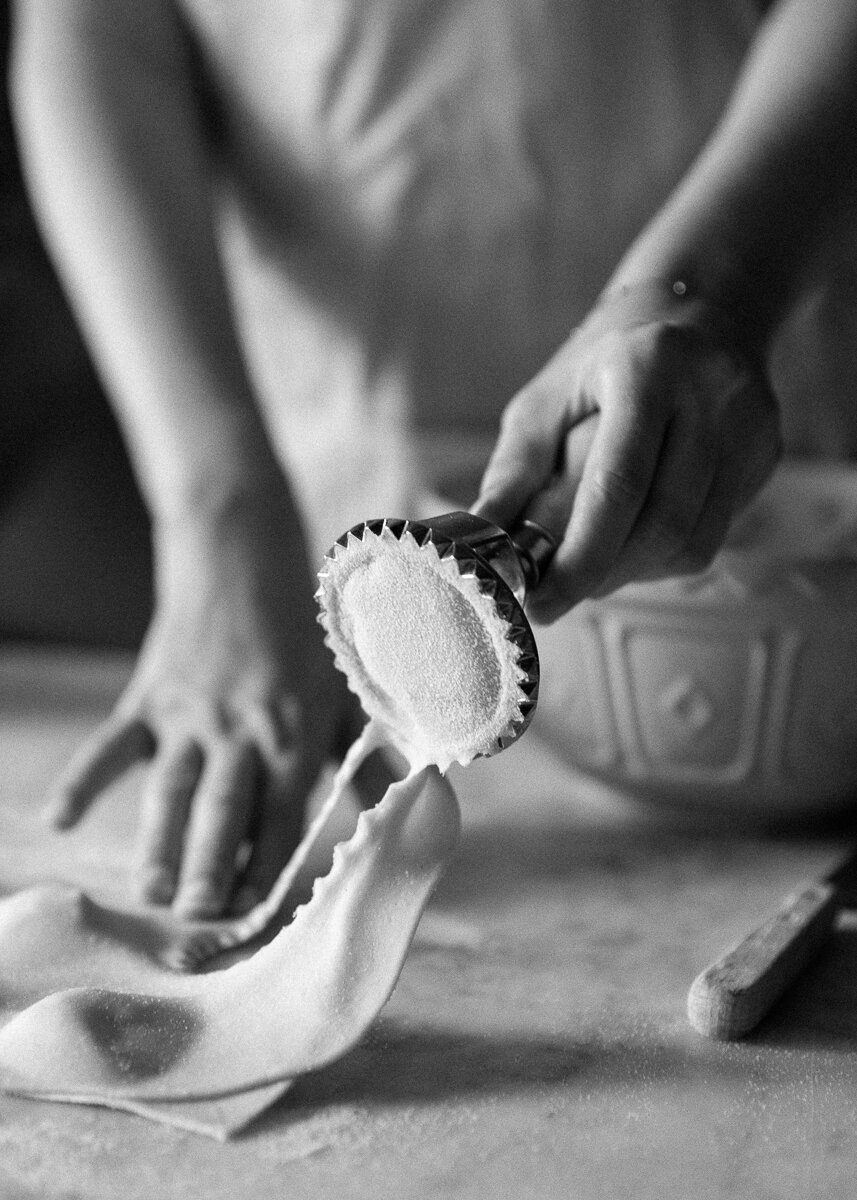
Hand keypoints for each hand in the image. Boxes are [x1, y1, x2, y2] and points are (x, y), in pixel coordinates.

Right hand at [44, 495, 364, 917]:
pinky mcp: (147, 697)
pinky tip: (58, 820)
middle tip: (200, 915)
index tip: (258, 909)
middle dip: (214, 862)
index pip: (283, 811)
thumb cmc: (303, 638)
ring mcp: (190, 715)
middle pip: (226, 806)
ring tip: (152, 892)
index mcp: (294, 735)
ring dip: (160, 840)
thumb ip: (367, 758)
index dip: (272, 861)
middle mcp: (242, 730)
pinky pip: (110, 744)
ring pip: (172, 788)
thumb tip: (412, 806)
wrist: (243, 561)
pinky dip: (83, 780)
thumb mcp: (344, 693)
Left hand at [474, 285, 781, 622]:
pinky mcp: (766, 454)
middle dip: (604, 575)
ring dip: (633, 572)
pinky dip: (662, 555)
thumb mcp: (545, 400)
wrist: (698, 312)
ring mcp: (749, 426)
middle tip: (558, 595)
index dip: (580, 556)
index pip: (619, 485)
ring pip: (694, 542)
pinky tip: (633, 537)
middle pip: (663, 524)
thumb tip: (481, 544)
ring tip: (591, 565)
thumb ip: (513, 472)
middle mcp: (710, 393)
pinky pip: (713, 534)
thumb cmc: (603, 365)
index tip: (541, 599)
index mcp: (646, 368)